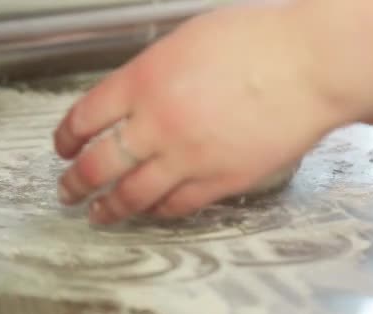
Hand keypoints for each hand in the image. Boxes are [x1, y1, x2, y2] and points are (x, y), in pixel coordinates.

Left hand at [53, 4, 341, 223]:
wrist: (310, 67)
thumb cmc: (258, 41)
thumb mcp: (188, 39)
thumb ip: (153, 71)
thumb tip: (136, 95)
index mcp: (144, 81)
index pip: (85, 118)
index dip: (66, 138)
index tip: (62, 148)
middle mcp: (157, 124)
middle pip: (99, 165)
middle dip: (76, 183)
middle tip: (67, 192)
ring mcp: (188, 157)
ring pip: (133, 195)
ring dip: (108, 207)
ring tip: (97, 215)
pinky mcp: (221, 181)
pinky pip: (178, 205)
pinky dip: (157, 211)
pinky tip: (150, 212)